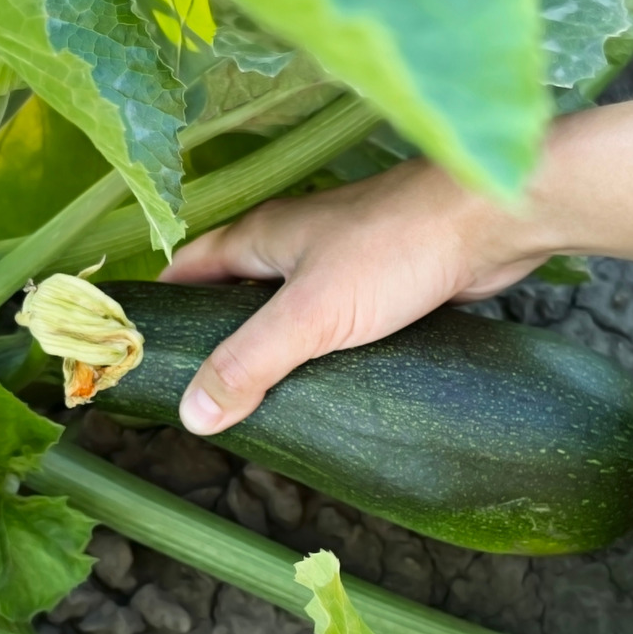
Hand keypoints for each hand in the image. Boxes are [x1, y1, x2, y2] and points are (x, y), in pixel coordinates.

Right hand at [158, 159, 549, 434]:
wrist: (491, 221)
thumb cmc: (396, 248)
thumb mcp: (310, 314)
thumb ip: (250, 362)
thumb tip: (192, 413)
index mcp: (262, 236)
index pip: (188, 270)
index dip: (162, 310)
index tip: (141, 355)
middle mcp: (295, 243)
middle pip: (235, 293)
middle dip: (217, 340)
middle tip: (201, 398)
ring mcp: (341, 262)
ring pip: (289, 309)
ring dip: (274, 348)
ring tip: (257, 405)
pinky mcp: (383, 283)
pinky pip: (336, 322)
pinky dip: (322, 351)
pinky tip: (325, 387)